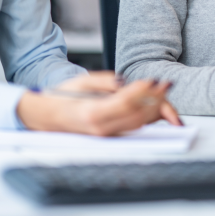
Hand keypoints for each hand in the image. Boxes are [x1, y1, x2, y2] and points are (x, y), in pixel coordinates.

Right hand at [16, 74, 181, 135]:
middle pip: (136, 115)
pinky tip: (156, 104)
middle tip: (166, 83)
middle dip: (155, 99)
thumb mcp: (80, 82)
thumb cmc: (62, 98)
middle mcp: (101, 128)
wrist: (48, 118)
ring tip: (164, 91)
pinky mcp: (111, 135)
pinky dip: (147, 115)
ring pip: (138, 123)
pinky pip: (133, 126)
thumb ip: (104, 81)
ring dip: (154, 108)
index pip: (124, 103)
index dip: (142, 91)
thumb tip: (123, 82)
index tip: (154, 80)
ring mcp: (106, 135)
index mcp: (92, 113)